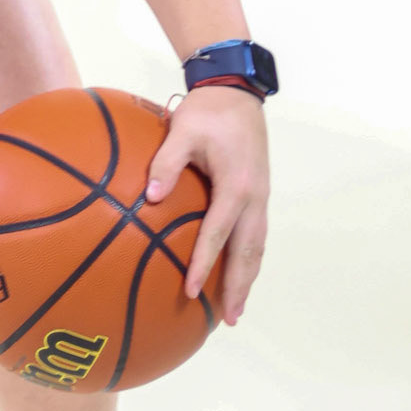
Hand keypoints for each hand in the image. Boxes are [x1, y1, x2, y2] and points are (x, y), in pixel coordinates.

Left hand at [144, 86, 268, 324]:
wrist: (237, 92)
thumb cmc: (207, 112)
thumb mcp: (182, 132)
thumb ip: (166, 164)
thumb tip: (150, 198)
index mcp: (236, 186)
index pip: (218, 234)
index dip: (204, 264)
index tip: (190, 290)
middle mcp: (255, 197)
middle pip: (248, 252)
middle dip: (239, 286)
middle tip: (229, 318)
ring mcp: (260, 197)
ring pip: (257, 246)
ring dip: (247, 277)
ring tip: (236, 308)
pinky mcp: (258, 194)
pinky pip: (255, 234)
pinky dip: (248, 258)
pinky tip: (238, 272)